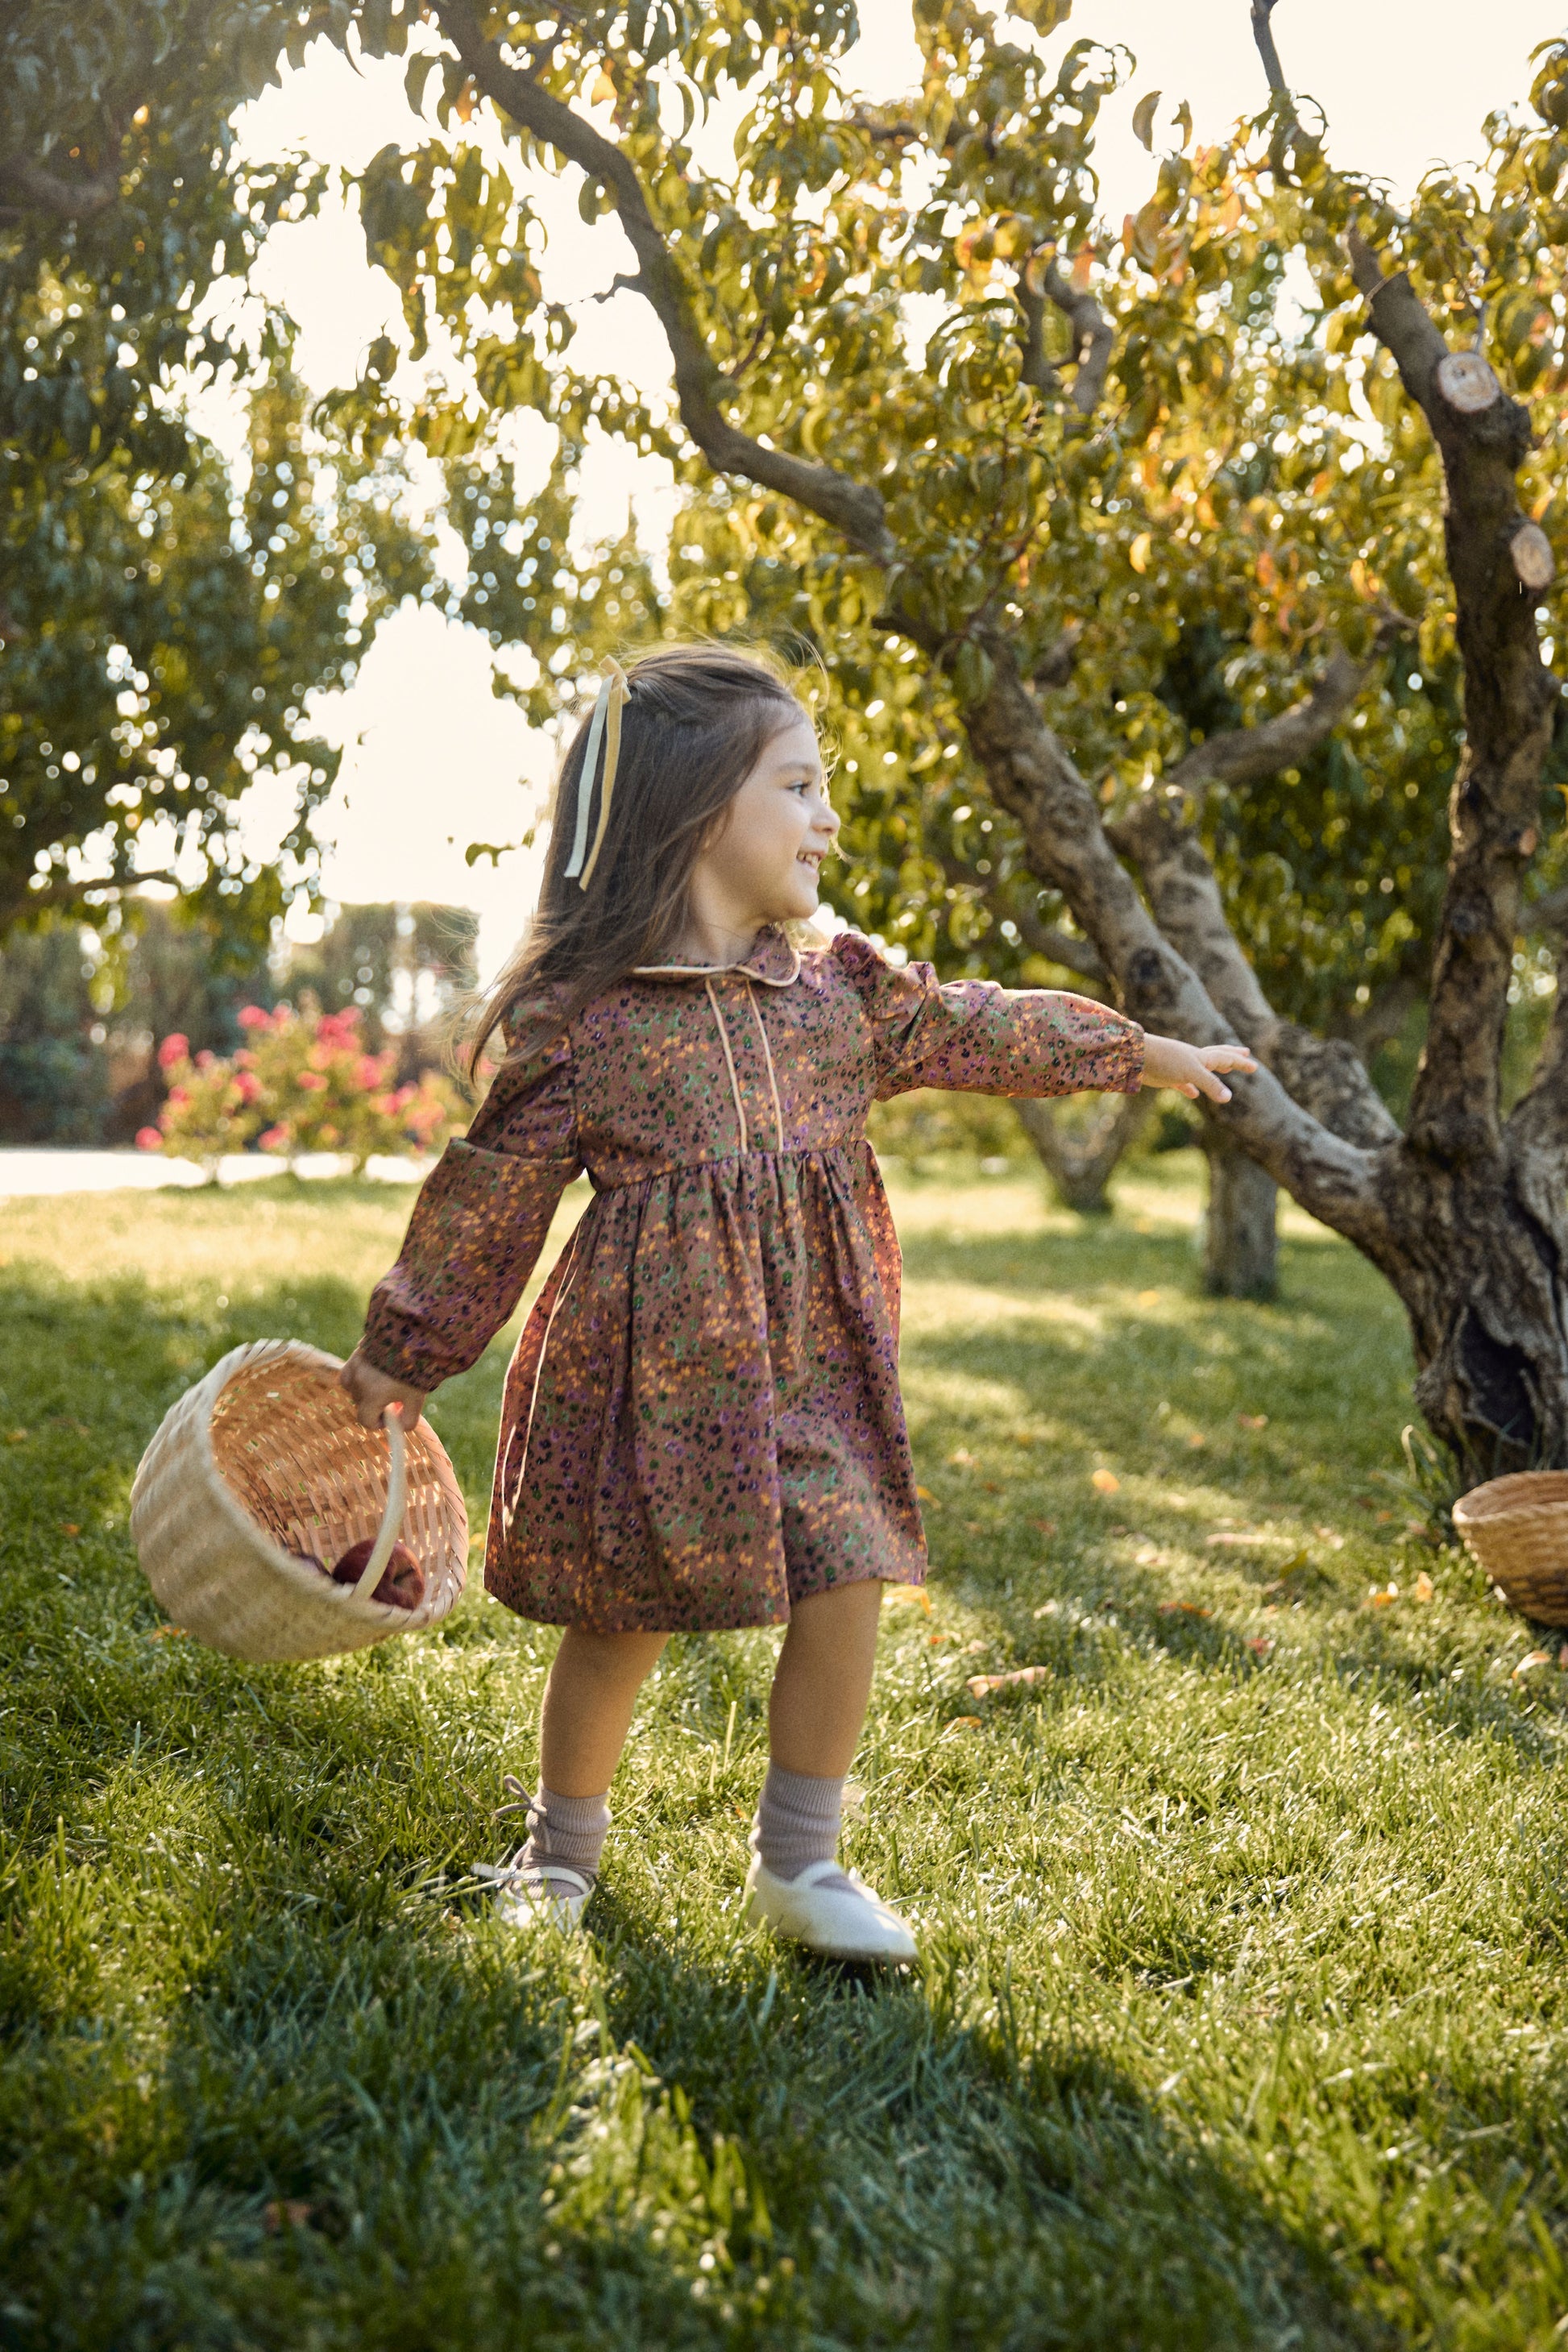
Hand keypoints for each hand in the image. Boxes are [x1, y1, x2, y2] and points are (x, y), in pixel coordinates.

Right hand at [340, 1347, 426, 1432]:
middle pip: (360, 1404)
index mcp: (372, 1396)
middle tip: (393, 1397)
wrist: (414, 1333)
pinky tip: (372, 1372)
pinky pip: (349, 1372)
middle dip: (375, 1405)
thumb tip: (400, 1427)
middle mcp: (359, 1382)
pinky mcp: (356, 1353)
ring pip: (353, 1388)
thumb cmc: (417, 1367)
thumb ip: (408, 1419)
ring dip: (365, 1391)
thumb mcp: (417, 1397)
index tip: (390, 1416)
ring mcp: (355, 1366)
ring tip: (384, 1383)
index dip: (378, 1423)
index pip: (365, 1421)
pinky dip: (357, 1376)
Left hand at [1139, 1034, 1257, 1103]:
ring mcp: (1181, 1068)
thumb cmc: (1165, 1060)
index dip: (1240, 1063)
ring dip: (1214, 1070)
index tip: (1254, 1067)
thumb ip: (1210, 1084)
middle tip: (1246, 1052)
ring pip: (1202, 1069)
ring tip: (1223, 1069)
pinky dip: (1191, 1089)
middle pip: (1218, 1055)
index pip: (1227, 1058)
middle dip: (1233, 1055)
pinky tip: (1192, 1094)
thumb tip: (1228, 1098)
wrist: (1136, 1058)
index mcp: (1202, 1057)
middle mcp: (1194, 1060)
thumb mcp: (1192, 1072)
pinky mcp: (1168, 1077)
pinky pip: (1184, 1084)